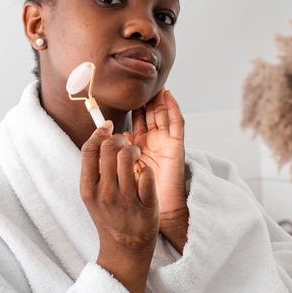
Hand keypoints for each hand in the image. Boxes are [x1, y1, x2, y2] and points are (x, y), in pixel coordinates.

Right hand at [80, 120, 158, 292]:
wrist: (125, 248)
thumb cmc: (108, 215)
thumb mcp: (92, 195)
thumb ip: (93, 167)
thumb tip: (103, 133)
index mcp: (88, 189)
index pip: (89, 149)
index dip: (99, 132)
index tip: (108, 127)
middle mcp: (105, 193)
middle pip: (110, 148)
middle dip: (120, 139)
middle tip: (125, 144)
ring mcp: (126, 200)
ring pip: (129, 156)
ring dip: (135, 150)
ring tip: (136, 156)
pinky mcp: (145, 205)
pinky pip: (147, 173)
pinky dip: (147, 169)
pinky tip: (144, 175)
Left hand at [131, 88, 188, 251]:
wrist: (153, 211)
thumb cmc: (137, 195)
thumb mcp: (124, 169)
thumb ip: (120, 152)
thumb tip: (115, 135)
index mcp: (141, 146)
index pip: (138, 120)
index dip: (134, 106)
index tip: (128, 91)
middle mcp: (154, 142)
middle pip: (151, 113)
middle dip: (147, 98)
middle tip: (141, 80)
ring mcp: (166, 142)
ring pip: (162, 114)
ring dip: (159, 98)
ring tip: (155, 82)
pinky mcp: (177, 146)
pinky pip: (176, 123)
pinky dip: (173, 108)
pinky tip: (169, 95)